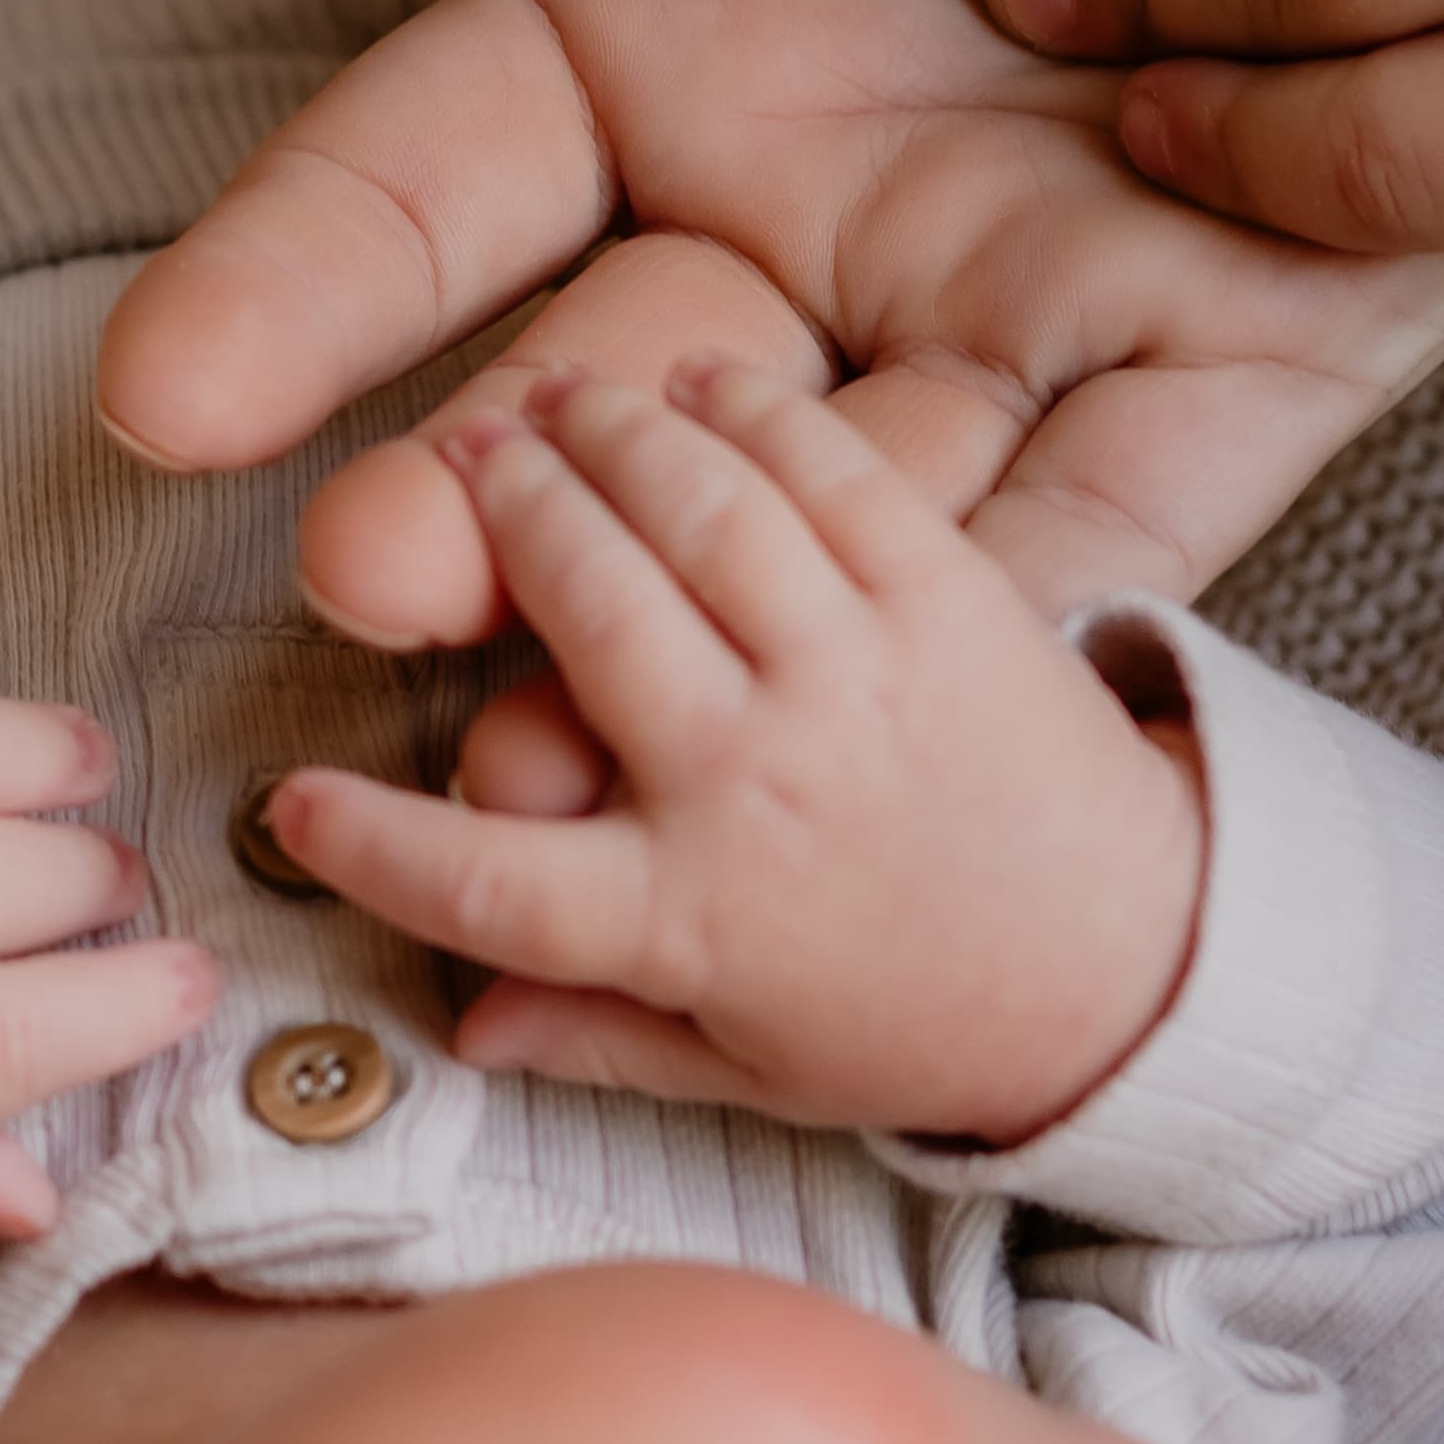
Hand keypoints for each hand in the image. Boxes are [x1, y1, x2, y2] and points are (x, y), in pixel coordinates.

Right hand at [47, 0, 1443, 648]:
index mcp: (650, 29)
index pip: (416, 189)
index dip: (292, 289)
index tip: (163, 393)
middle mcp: (807, 202)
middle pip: (607, 406)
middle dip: (487, 516)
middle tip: (374, 580)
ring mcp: (1015, 295)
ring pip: (831, 517)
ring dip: (716, 642)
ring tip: (584, 746)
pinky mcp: (1244, 346)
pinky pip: (1116, 524)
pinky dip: (1017, 625)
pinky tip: (914, 720)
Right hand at [265, 361, 1202, 1143]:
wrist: (1148, 975)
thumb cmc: (931, 1026)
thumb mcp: (753, 1066)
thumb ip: (599, 1036)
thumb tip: (458, 1032)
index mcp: (690, 921)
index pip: (489, 881)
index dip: (379, 840)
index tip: (294, 804)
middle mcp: (760, 784)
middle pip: (586, 617)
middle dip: (499, 523)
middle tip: (455, 471)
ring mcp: (860, 679)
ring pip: (698, 518)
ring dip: (607, 440)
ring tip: (552, 406)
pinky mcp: (956, 599)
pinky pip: (838, 475)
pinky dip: (756, 414)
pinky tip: (702, 377)